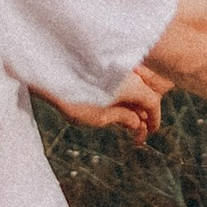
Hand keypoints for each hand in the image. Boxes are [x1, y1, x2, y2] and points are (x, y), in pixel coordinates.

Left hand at [49, 62, 166, 137]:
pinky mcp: (105, 70)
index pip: (152, 102)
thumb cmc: (75, 97)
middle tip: (137, 136)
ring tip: (125, 126)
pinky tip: (115, 110)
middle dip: (143, 116)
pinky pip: (121, 85)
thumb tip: (136, 123)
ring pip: (132, 90)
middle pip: (144, 95)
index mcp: (132, 86)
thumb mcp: (101, 116)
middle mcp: (128, 75)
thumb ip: (122, 118)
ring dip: (132, 108)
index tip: (151, 132)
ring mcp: (116, 71)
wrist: (52, 74)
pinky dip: (122, 98)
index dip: (154, 118)